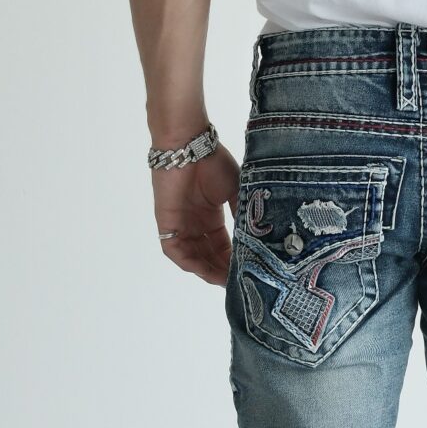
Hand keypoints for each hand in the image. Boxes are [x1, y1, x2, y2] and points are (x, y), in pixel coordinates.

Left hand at [152, 144, 239, 284]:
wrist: (189, 146)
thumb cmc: (213, 162)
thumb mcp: (236, 190)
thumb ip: (244, 213)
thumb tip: (260, 235)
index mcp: (210, 216)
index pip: (222, 246)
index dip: (234, 260)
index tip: (248, 270)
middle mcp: (195, 224)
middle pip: (208, 255)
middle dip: (222, 270)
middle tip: (239, 281)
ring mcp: (180, 225)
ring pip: (193, 257)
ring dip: (207, 269)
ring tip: (224, 279)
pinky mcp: (167, 223)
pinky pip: (174, 250)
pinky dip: (188, 261)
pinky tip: (203, 269)